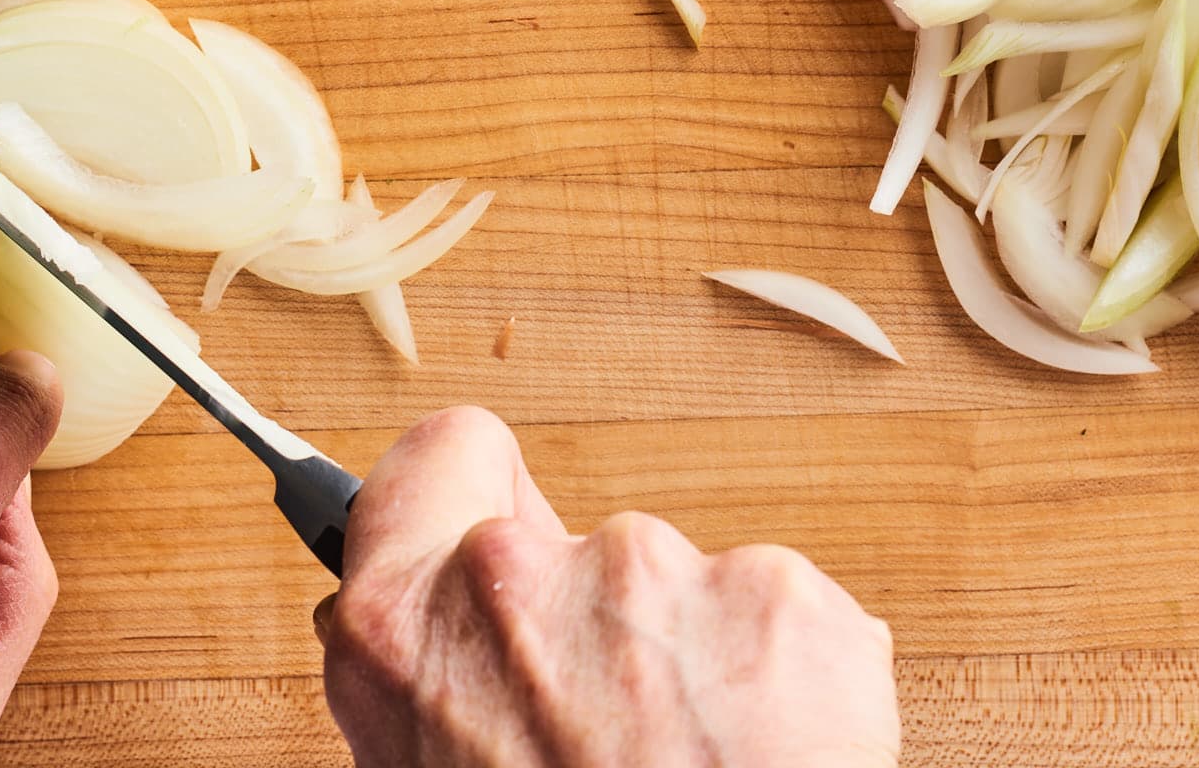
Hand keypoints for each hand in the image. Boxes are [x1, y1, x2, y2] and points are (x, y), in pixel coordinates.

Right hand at [317, 406, 898, 766]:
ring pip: (686, 596)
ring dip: (699, 673)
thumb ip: (435, 694)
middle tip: (621, 747)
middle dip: (601, 630)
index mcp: (408, 631)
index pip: (436, 459)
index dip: (466, 493)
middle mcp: (519, 580)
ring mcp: (659, 577)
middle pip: (572, 548)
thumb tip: (432, 643)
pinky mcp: (784, 601)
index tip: (491, 514)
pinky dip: (791, 690)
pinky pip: (785, 623)